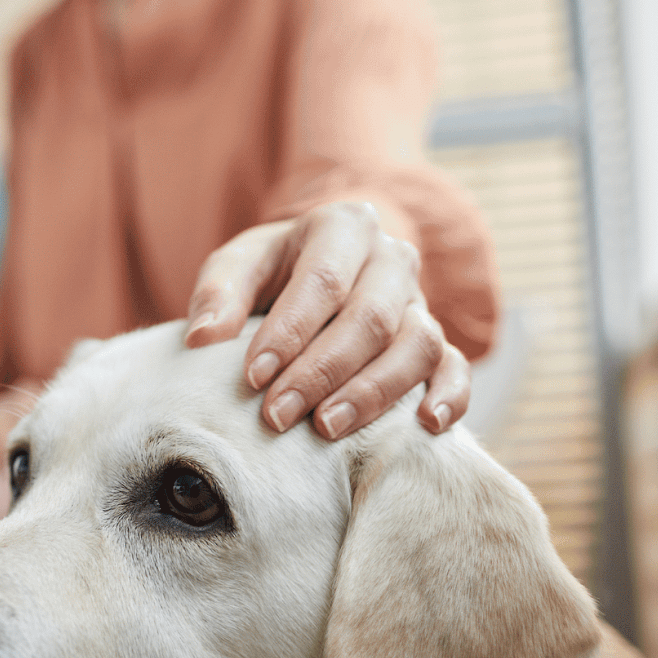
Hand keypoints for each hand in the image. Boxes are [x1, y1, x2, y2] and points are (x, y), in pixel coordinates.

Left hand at [184, 201, 468, 439]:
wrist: (313, 277)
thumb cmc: (271, 273)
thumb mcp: (237, 267)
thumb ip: (217, 295)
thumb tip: (201, 338)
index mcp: (343, 227)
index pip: (324, 279)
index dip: (290, 331)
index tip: (253, 377)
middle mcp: (392, 259)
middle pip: (372, 317)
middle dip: (322, 372)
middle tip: (278, 416)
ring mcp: (420, 301)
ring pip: (418, 344)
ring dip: (373, 392)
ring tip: (326, 430)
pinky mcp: (437, 342)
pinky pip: (456, 366)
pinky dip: (450, 395)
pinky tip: (427, 426)